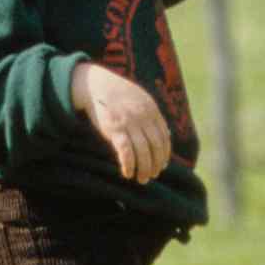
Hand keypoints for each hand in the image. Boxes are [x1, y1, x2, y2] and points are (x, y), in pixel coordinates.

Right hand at [71, 62, 171, 183]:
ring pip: (143, 153)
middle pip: (156, 147)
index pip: (164, 137)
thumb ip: (153, 117)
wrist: (97, 85)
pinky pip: (126, 152)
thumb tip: (167, 134)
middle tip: (152, 175)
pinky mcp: (115, 129)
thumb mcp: (141, 100)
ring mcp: (130, 123)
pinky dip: (129, 165)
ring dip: (144, 169)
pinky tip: (127, 174)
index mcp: (152, 110)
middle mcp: (144, 117)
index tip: (162, 165)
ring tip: (141, 179)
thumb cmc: (119, 95)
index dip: (164, 154)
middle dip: (155, 164)